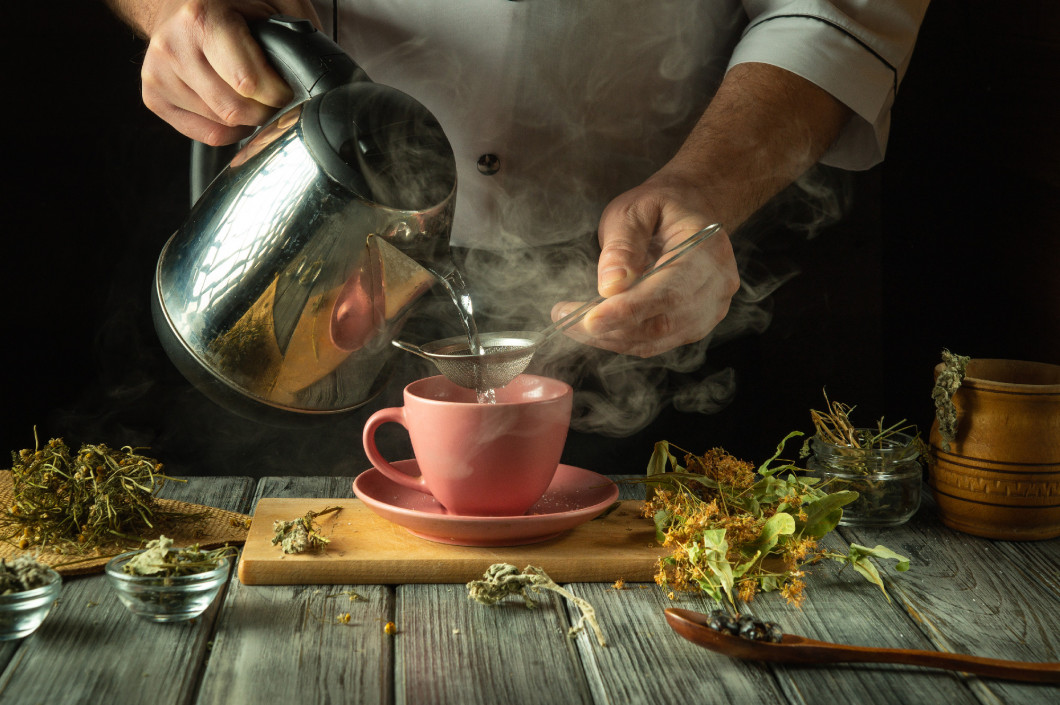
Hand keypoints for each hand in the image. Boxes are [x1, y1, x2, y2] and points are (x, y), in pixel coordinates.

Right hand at [139, 0, 321, 144]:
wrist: (176, 0)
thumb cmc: (227, 1)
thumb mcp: (270, 2)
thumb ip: (293, 35)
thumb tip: (317, 74)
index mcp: (201, 17)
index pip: (248, 82)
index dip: (278, 93)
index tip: (286, 88)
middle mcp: (173, 46)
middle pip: (235, 109)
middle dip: (265, 110)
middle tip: (272, 96)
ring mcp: (158, 73)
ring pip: (221, 124)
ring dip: (248, 119)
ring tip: (252, 97)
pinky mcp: (153, 96)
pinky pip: (204, 133)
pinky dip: (228, 129)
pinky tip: (233, 108)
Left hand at [550, 171, 739, 357]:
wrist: (690, 211)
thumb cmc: (661, 208)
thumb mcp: (634, 210)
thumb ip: (623, 244)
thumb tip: (611, 285)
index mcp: (707, 249)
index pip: (668, 291)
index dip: (627, 310)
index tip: (588, 319)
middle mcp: (716, 285)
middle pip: (661, 323)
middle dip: (609, 328)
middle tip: (566, 320)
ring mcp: (709, 310)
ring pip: (655, 340)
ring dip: (610, 338)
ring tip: (573, 323)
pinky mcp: (694, 325)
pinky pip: (655, 343)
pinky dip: (622, 340)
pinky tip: (597, 327)